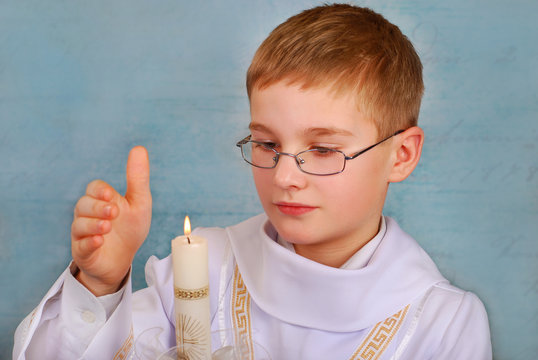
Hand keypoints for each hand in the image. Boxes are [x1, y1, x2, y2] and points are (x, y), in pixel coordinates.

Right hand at [71, 146, 151, 295]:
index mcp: (101, 200)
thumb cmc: (130, 228)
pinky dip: (89, 242)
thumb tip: (139, 148)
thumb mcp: (139, 202)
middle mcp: (88, 215)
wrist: (122, 260)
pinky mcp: (83, 252)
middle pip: (83, 204)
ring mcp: (83, 234)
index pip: (94, 188)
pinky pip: (80, 246)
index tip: (111, 195)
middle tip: (113, 212)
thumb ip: (138, 178)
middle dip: (97, 207)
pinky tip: (99, 241)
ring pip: (79, 224)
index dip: (100, 191)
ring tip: (107, 227)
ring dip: (93, 224)